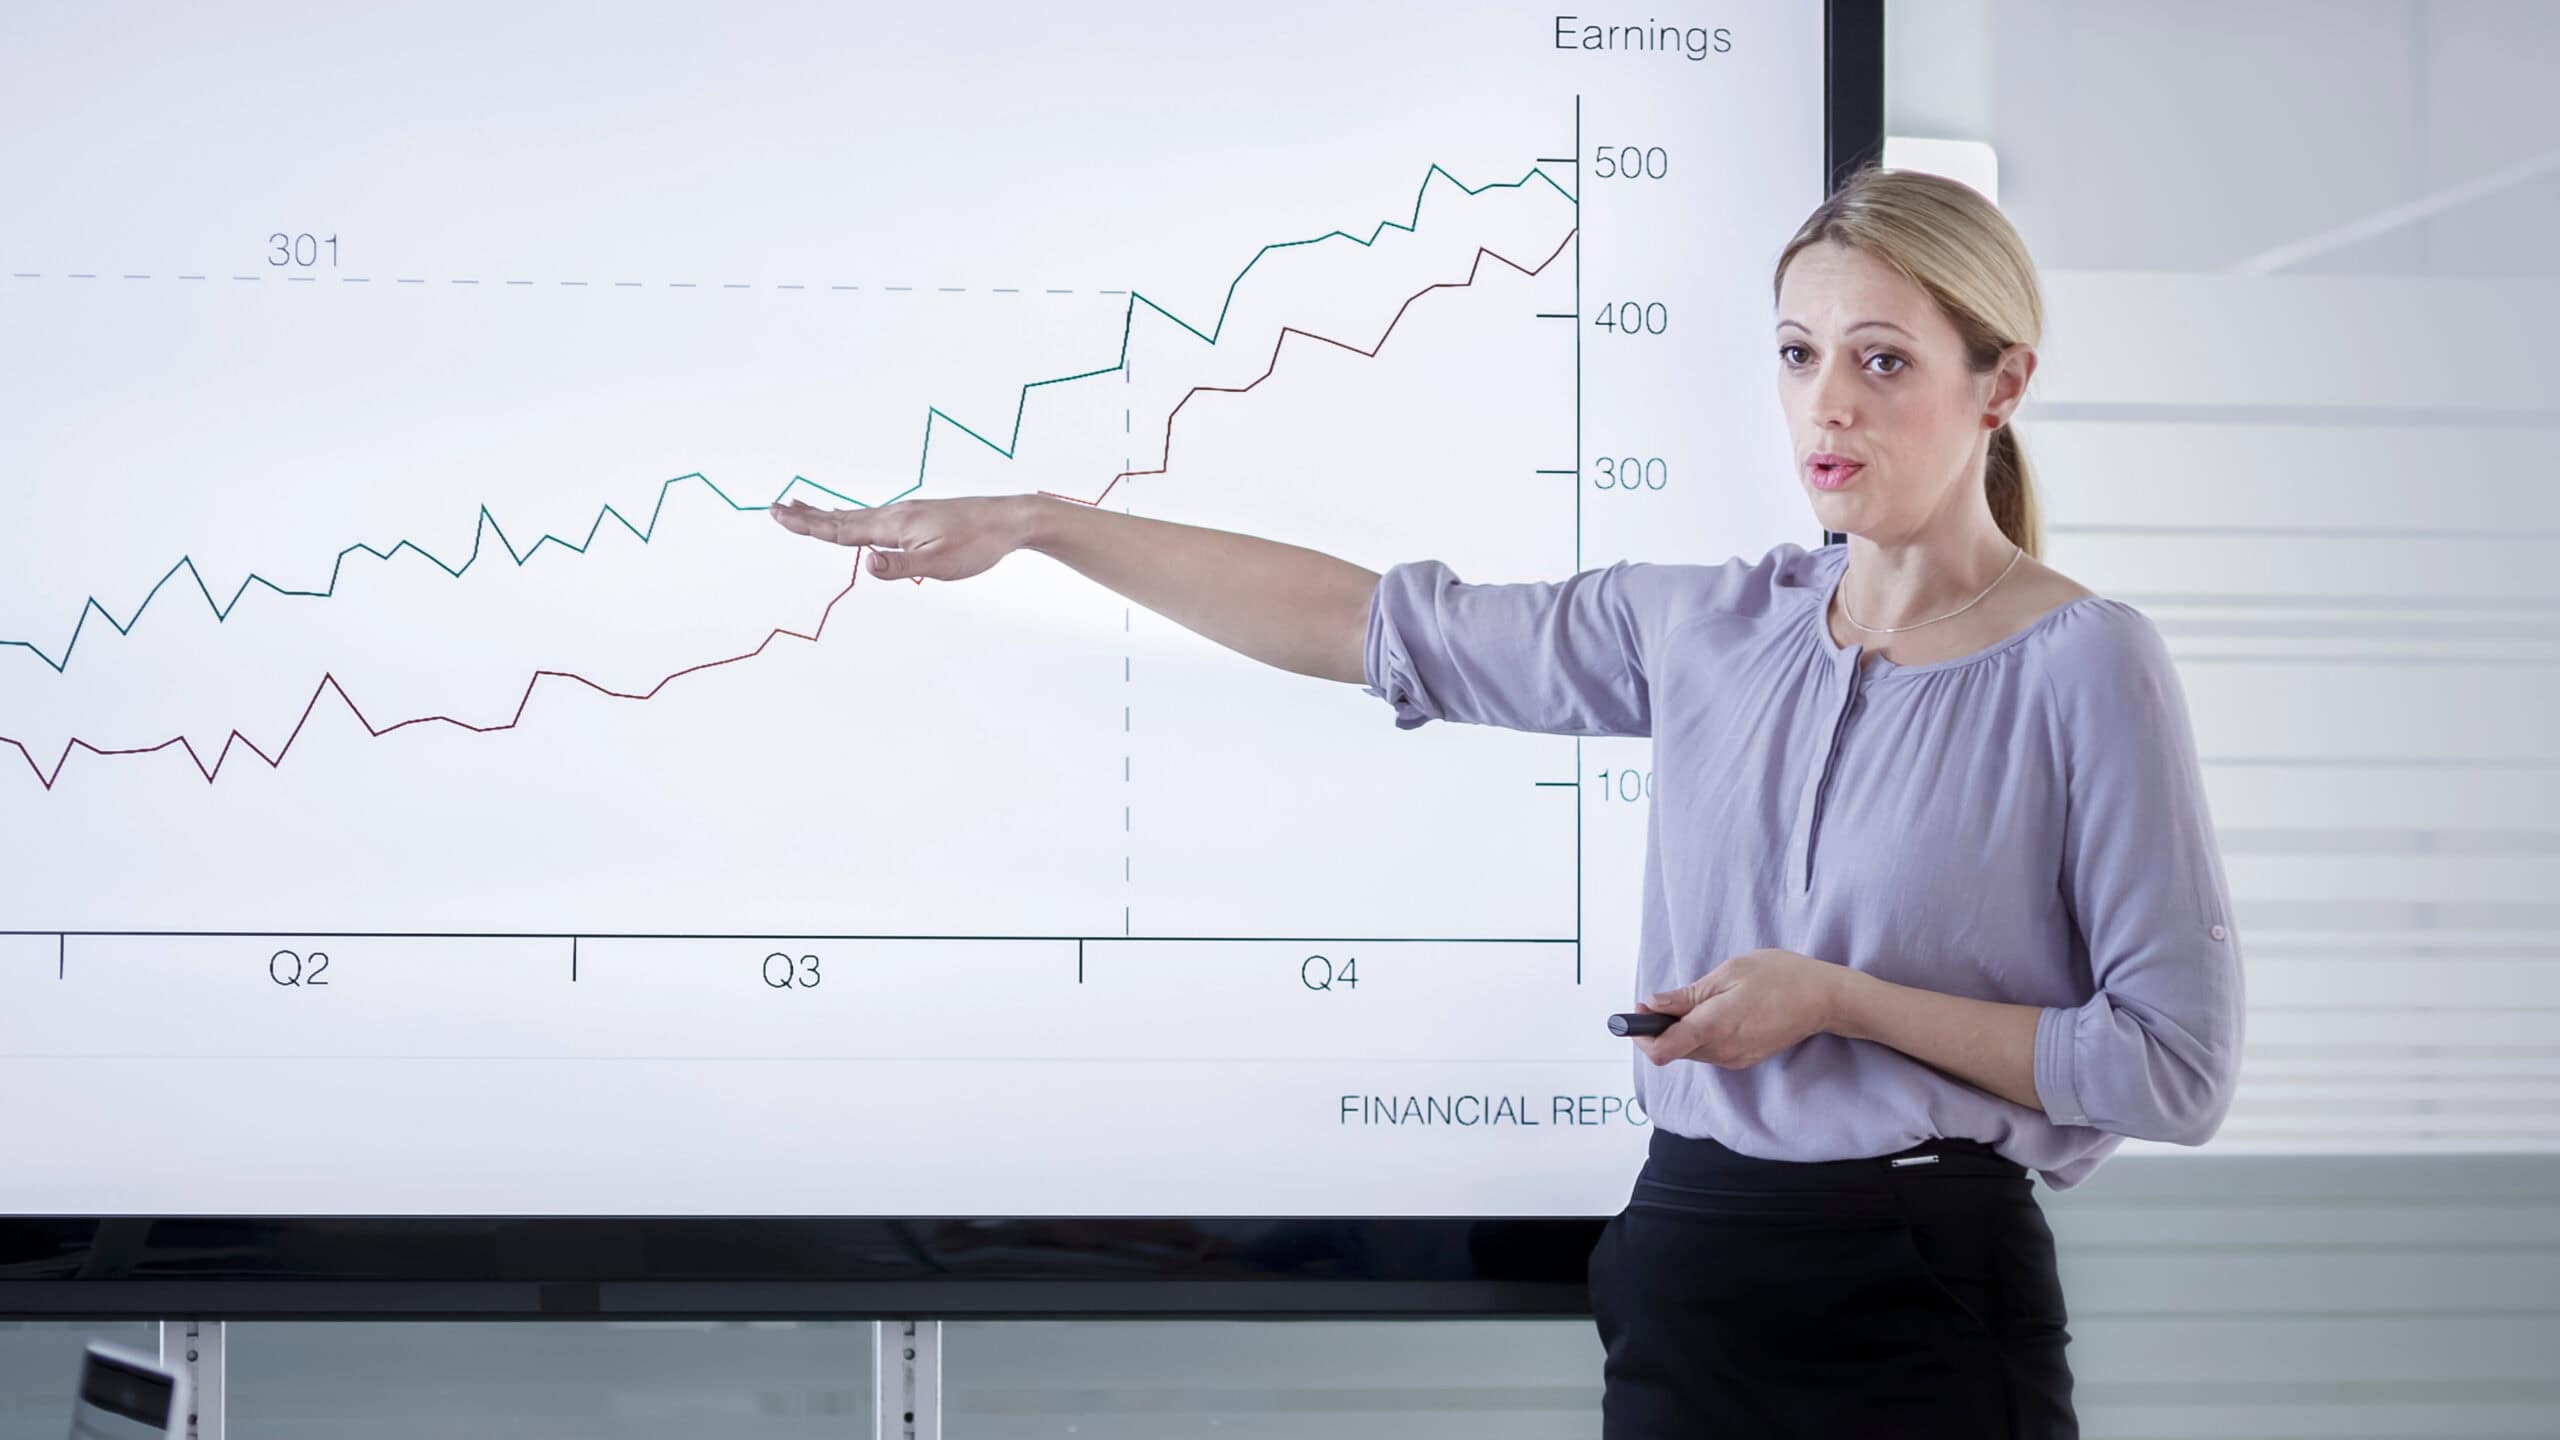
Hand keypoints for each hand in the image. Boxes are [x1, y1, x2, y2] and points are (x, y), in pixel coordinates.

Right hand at [768, 494, 1034, 581]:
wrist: (1009, 520)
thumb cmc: (978, 544)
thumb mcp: (940, 564)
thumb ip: (901, 566)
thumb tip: (865, 564)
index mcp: (895, 525)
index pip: (842, 528)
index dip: (808, 525)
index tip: (778, 515)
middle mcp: (896, 514)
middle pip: (842, 517)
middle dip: (808, 516)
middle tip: (776, 508)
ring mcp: (907, 514)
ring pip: (858, 516)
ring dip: (827, 514)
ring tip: (804, 509)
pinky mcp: (919, 517)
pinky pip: (875, 517)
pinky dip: (853, 517)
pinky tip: (857, 521)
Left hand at [1632, 948, 1845, 1068]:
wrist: (1825, 999)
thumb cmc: (1781, 976)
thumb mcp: (1730, 972)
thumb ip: (1689, 994)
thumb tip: (1654, 1004)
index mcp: (1714, 1026)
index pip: (1661, 1050)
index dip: (1640, 1034)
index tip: (1637, 1012)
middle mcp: (1722, 1050)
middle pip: (1672, 1051)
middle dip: (1658, 1029)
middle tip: (1662, 1000)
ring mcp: (1735, 1058)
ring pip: (1691, 1052)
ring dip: (1681, 1032)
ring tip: (1696, 1002)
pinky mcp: (1744, 1059)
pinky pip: (1710, 1052)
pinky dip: (1700, 1036)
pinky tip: (1715, 1013)